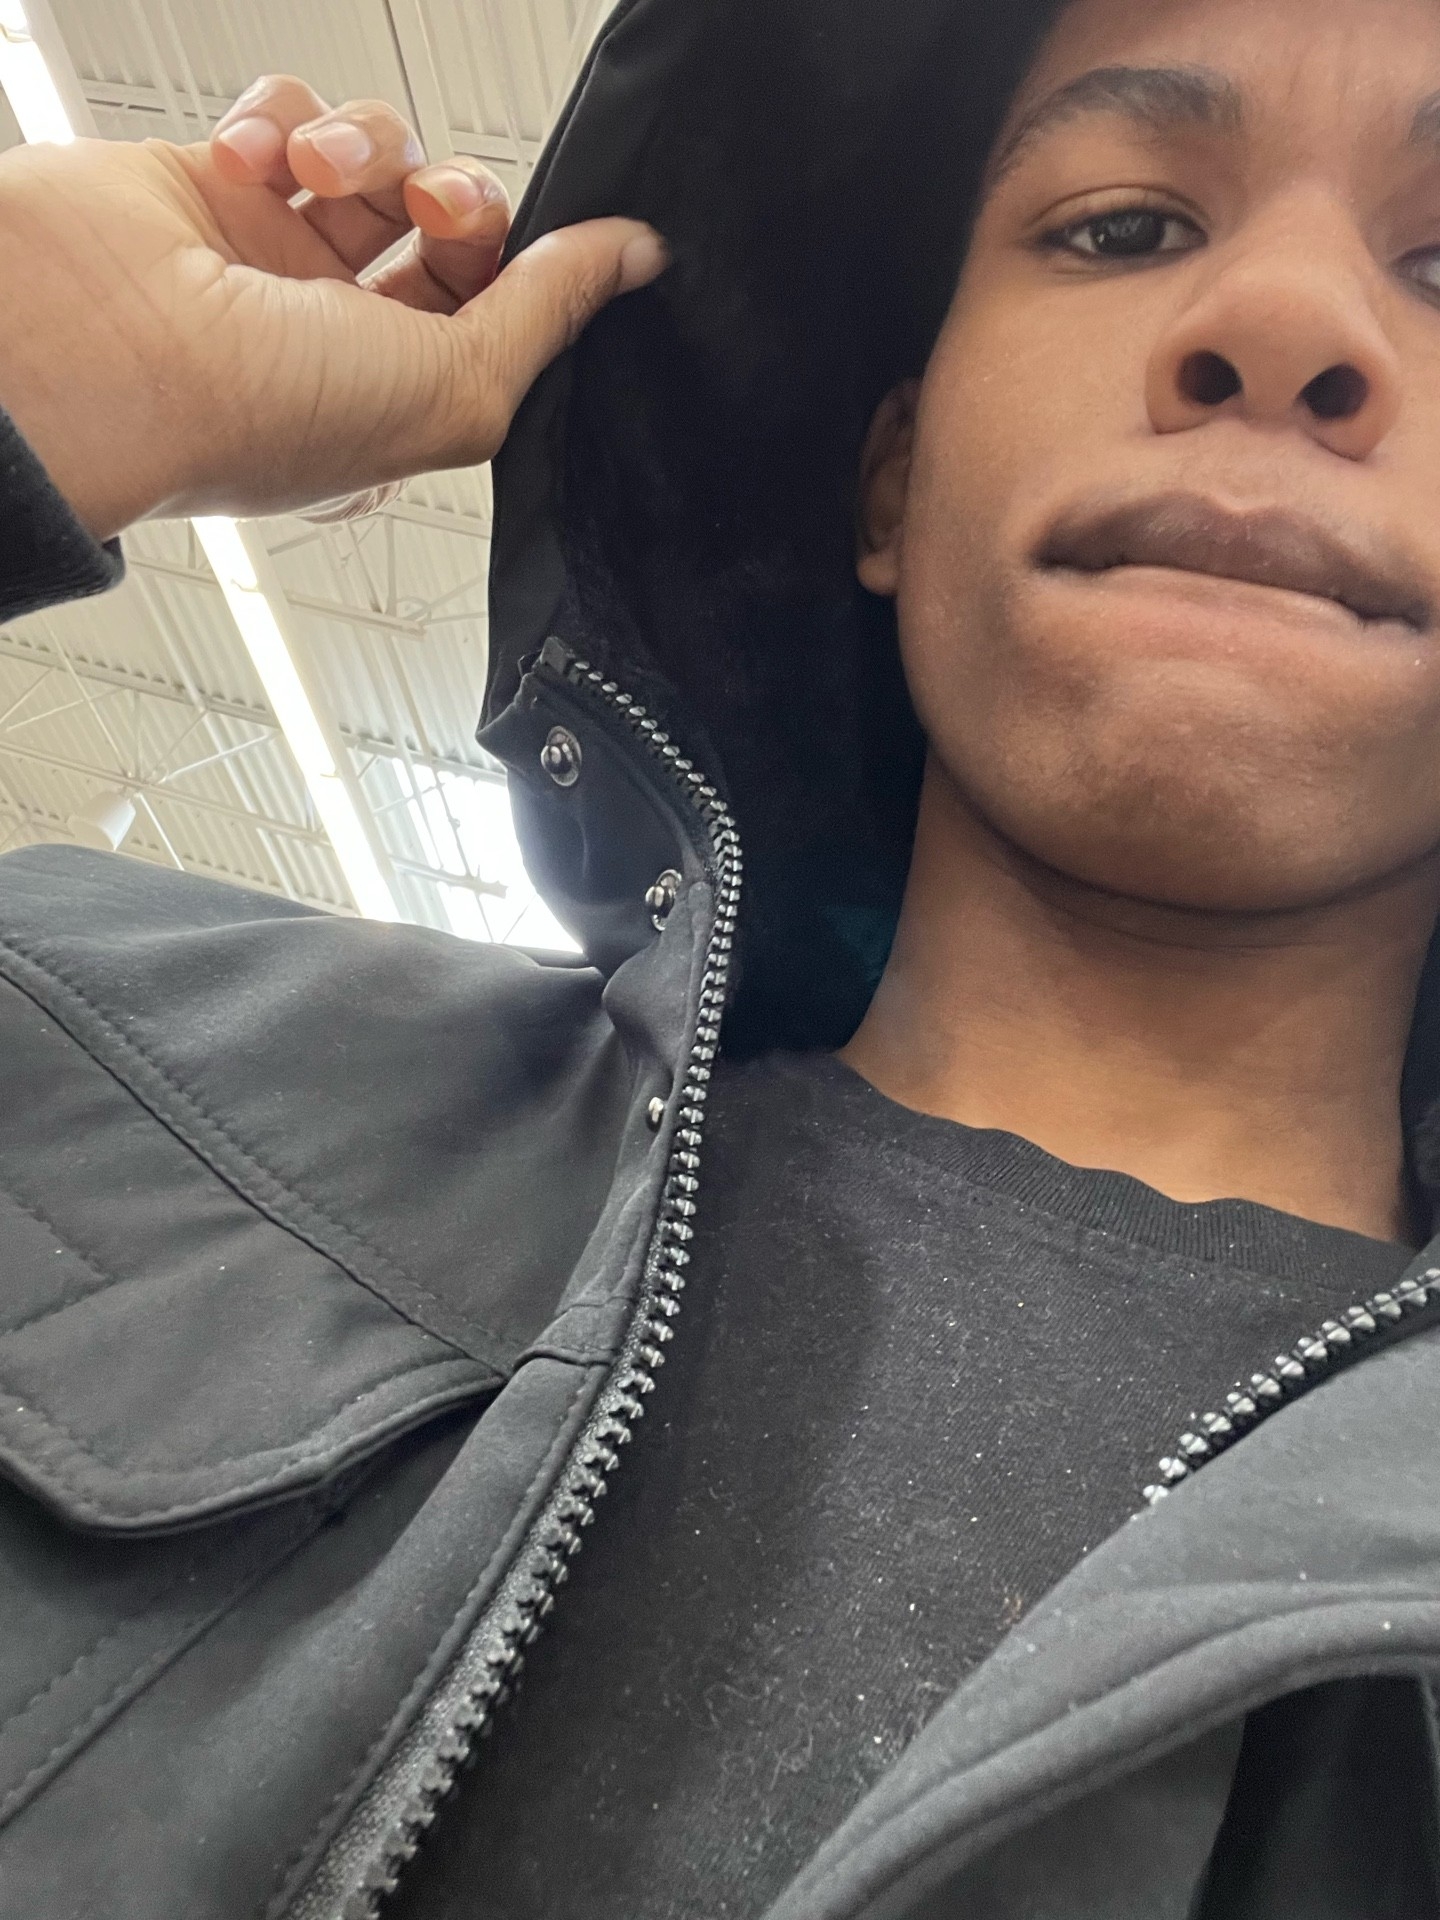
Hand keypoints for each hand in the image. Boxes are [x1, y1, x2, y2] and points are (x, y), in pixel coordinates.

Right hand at [0, 76, 666, 538]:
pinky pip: (285, 110)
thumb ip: (549, 316)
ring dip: (366, 145)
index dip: (534, 268)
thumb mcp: (453, 389)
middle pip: (449, 222)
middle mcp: (339, 331)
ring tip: (320, 172)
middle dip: (460, 195)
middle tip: (433, 204)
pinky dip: (281, 114)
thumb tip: (633, 261)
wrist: (90, 351)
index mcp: (398, 400)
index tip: (575, 237)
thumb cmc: (247, 412)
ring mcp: (274, 254)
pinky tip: (253, 159)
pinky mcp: (212, 183)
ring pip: (373, 154)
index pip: (498, 313)